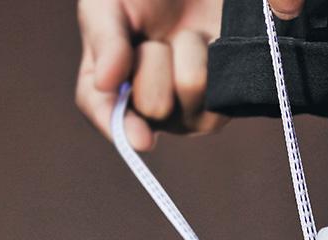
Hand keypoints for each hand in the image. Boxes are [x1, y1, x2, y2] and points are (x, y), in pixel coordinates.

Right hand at [76, 0, 305, 150]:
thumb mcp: (108, 3)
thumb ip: (104, 40)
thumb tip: (104, 83)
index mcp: (112, 89)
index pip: (107, 116)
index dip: (121, 129)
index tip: (143, 139)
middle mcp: (151, 112)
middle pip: (153, 105)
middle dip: (154, 58)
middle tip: (156, 39)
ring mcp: (190, 113)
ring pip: (189, 88)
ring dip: (187, 47)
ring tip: (186, 35)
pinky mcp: (223, 105)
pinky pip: (219, 86)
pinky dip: (212, 53)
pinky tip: (209, 45)